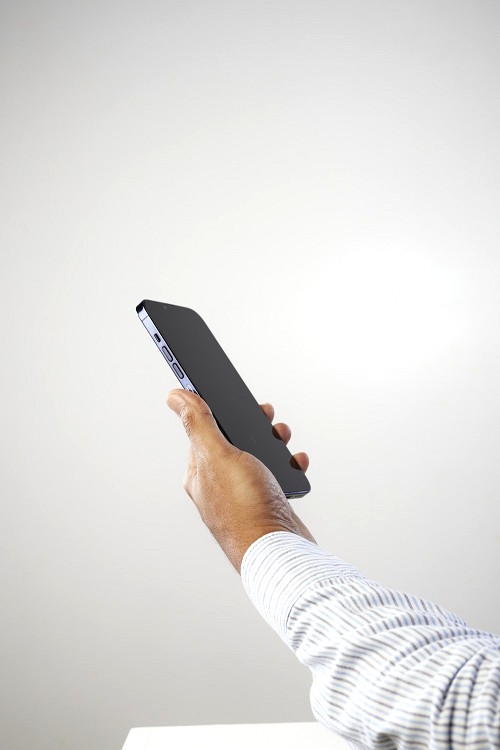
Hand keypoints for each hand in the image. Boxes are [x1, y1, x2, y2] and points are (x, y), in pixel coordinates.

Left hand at [166, 389, 315, 573]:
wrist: (280, 553)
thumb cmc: (245, 508)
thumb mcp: (219, 455)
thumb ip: (198, 424)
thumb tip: (174, 396)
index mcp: (200, 472)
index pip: (204, 430)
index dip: (219, 411)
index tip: (234, 397)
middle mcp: (219, 484)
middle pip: (235, 441)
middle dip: (254, 425)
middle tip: (266, 418)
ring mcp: (244, 495)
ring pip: (259, 457)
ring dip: (274, 443)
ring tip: (283, 439)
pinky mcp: (267, 505)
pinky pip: (278, 476)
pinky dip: (289, 466)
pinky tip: (295, 464)